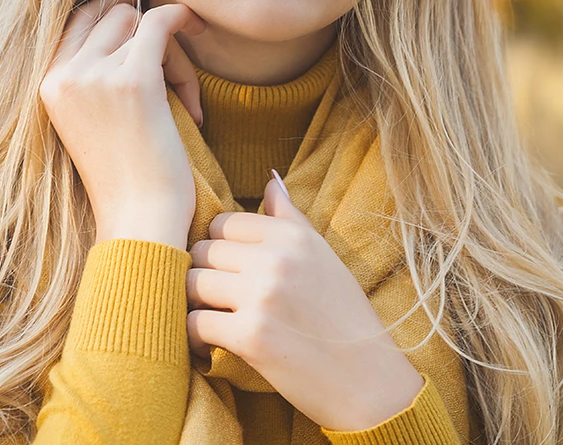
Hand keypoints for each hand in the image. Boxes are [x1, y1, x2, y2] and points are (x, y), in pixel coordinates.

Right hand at [39, 0, 206, 249]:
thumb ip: (93, 79)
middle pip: (111, 17)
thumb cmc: (127, 181)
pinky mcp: (133, 80)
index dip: (111, 7)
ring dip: (170, 52)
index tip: (139, 3)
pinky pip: (160, 23)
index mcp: (47, 85)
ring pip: (139, 22)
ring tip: (186, 100)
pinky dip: (181, 20)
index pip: (76, 20)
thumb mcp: (92, 122)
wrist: (139, 222)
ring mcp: (94, 75)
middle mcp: (64, 74)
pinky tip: (198, 27)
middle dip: (146, 35)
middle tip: (172, 70)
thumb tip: (126, 21)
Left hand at [186, 174, 424, 430]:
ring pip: (192, 284)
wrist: (370, 383)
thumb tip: (270, 179)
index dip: (217, 248)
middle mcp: (277, 260)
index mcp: (294, 237)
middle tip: (215, 299)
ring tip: (210, 319)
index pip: (222, 223)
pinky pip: (194, 323)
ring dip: (194, 304)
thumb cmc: (345, 319)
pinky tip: (208, 345)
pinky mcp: (251, 337)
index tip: (226, 271)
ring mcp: (262, 297)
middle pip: (202, 251)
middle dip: (202, 275)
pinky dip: (193, 337)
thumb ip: (290, 219)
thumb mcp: (324, 258)